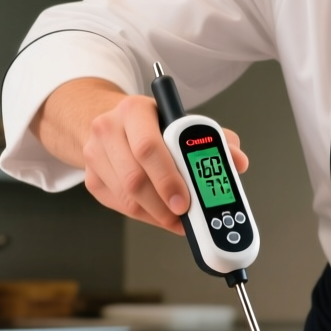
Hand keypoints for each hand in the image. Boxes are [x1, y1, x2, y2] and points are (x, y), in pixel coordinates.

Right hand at [32, 78, 247, 233]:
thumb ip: (214, 140)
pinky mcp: (92, 179)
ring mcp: (95, 156)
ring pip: (127, 198)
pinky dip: (146, 216)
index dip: (168, 178)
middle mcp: (108, 130)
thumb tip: (238, 161)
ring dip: (157, 215)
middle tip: (185, 216)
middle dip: (164, 205)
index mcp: (134, 110)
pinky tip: (162, 215)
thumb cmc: (151, 124)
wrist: (111, 123)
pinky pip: (121, 206)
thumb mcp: (181, 121)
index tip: (186, 200)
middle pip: (135, 179)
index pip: (148, 148)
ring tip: (179, 220)